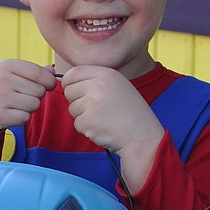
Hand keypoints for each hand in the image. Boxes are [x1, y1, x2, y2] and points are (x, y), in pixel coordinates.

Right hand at [0, 60, 56, 145]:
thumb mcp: (8, 74)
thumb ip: (31, 72)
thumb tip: (52, 70)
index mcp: (6, 65)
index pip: (39, 73)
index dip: (49, 81)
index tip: (48, 86)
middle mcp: (2, 79)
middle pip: (39, 91)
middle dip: (36, 97)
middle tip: (21, 99)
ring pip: (34, 105)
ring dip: (29, 109)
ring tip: (14, 106)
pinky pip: (25, 118)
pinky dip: (21, 119)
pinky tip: (9, 115)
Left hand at [61, 66, 164, 193]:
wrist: (142, 137)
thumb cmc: (130, 113)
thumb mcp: (119, 87)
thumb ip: (96, 81)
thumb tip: (67, 81)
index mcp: (107, 74)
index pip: (73, 73)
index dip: (70, 84)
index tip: (76, 92)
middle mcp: (98, 85)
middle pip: (69, 91)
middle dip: (77, 101)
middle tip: (95, 110)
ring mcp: (92, 103)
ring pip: (72, 108)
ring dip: (83, 116)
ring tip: (102, 119)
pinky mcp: (88, 121)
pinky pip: (77, 124)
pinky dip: (87, 129)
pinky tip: (103, 129)